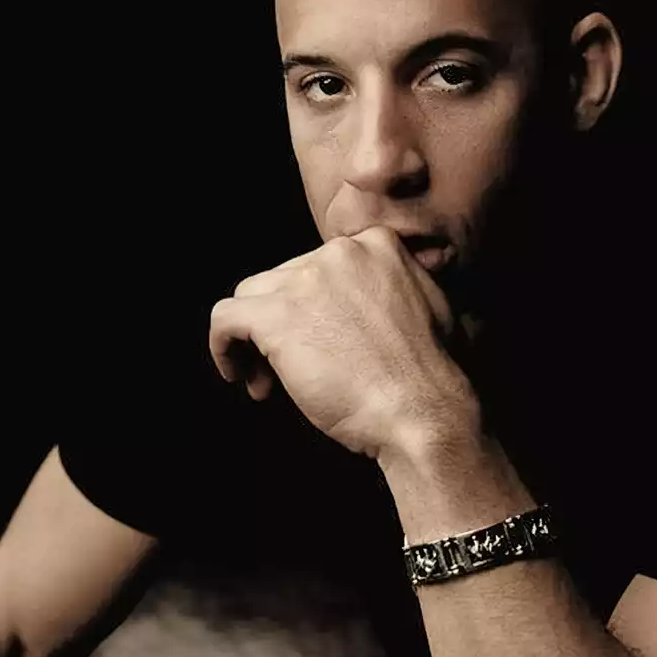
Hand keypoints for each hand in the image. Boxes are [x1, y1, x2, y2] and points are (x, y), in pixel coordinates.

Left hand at [208, 228, 478, 459]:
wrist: (422, 411)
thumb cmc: (430, 376)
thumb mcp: (432, 308)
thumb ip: (397, 287)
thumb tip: (371, 299)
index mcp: (377, 245)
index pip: (321, 265)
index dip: (314, 304)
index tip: (320, 336)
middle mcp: (339, 253)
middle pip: (284, 279)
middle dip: (286, 323)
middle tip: (298, 366)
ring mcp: (305, 281)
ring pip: (253, 297)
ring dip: (257, 338)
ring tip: (270, 378)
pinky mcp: (276, 316)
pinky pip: (225, 319)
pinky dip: (224, 347)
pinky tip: (239, 374)